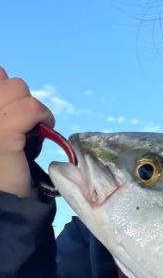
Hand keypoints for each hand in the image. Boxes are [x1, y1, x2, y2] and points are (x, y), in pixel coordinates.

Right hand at [0, 66, 54, 197]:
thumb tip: (7, 79)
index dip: (4, 89)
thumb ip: (0, 105)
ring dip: (32, 107)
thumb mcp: (1, 129)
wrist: (3, 200)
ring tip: (31, 129)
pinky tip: (43, 131)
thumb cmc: (1, 167)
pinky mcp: (3, 132)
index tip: (12, 112)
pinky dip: (43, 116)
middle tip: (23, 123)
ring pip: (18, 87)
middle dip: (20, 98)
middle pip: (4, 78)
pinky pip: (31, 107)